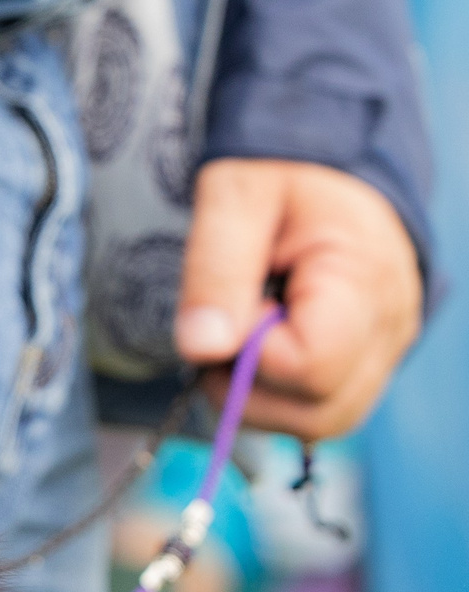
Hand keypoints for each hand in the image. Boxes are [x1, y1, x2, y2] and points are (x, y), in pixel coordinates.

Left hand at [174, 158, 423, 439]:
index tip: (237, 304)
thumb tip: (201, 349)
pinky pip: (324, 411)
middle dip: (247, 387)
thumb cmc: (281, 176)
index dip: (252, 351)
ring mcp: (386, 351)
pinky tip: (260, 350)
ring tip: (242, 335)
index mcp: (363, 279)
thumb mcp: (234, 198)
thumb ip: (215, 269)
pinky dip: (278, 397)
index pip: (310, 365)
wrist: (329, 168)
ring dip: (259, 398)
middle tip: (227, 325)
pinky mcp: (370, 363)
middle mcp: (390, 327)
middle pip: (316, 413)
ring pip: (321, 424)